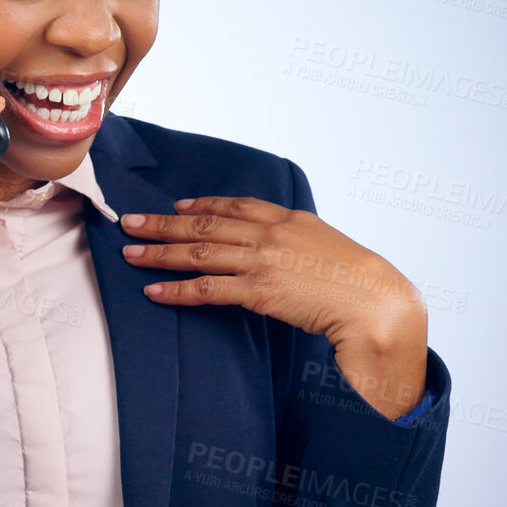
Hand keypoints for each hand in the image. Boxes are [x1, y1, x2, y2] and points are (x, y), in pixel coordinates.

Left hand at [119, 196, 428, 419]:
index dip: (202, 204)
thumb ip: (298, 241)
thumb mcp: (327, 245)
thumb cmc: (358, 281)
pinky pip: (206, 290)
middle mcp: (270, 233)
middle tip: (130, 222)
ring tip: (130, 254)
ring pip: (198, 253)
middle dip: (163, 224)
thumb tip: (281, 250)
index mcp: (288, 218)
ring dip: (159, 253)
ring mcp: (262, 261)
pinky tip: (154, 291)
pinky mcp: (258, 292)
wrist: (376, 302)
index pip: (235, 205)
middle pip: (205, 224)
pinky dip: (176, 290)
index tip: (177, 205)